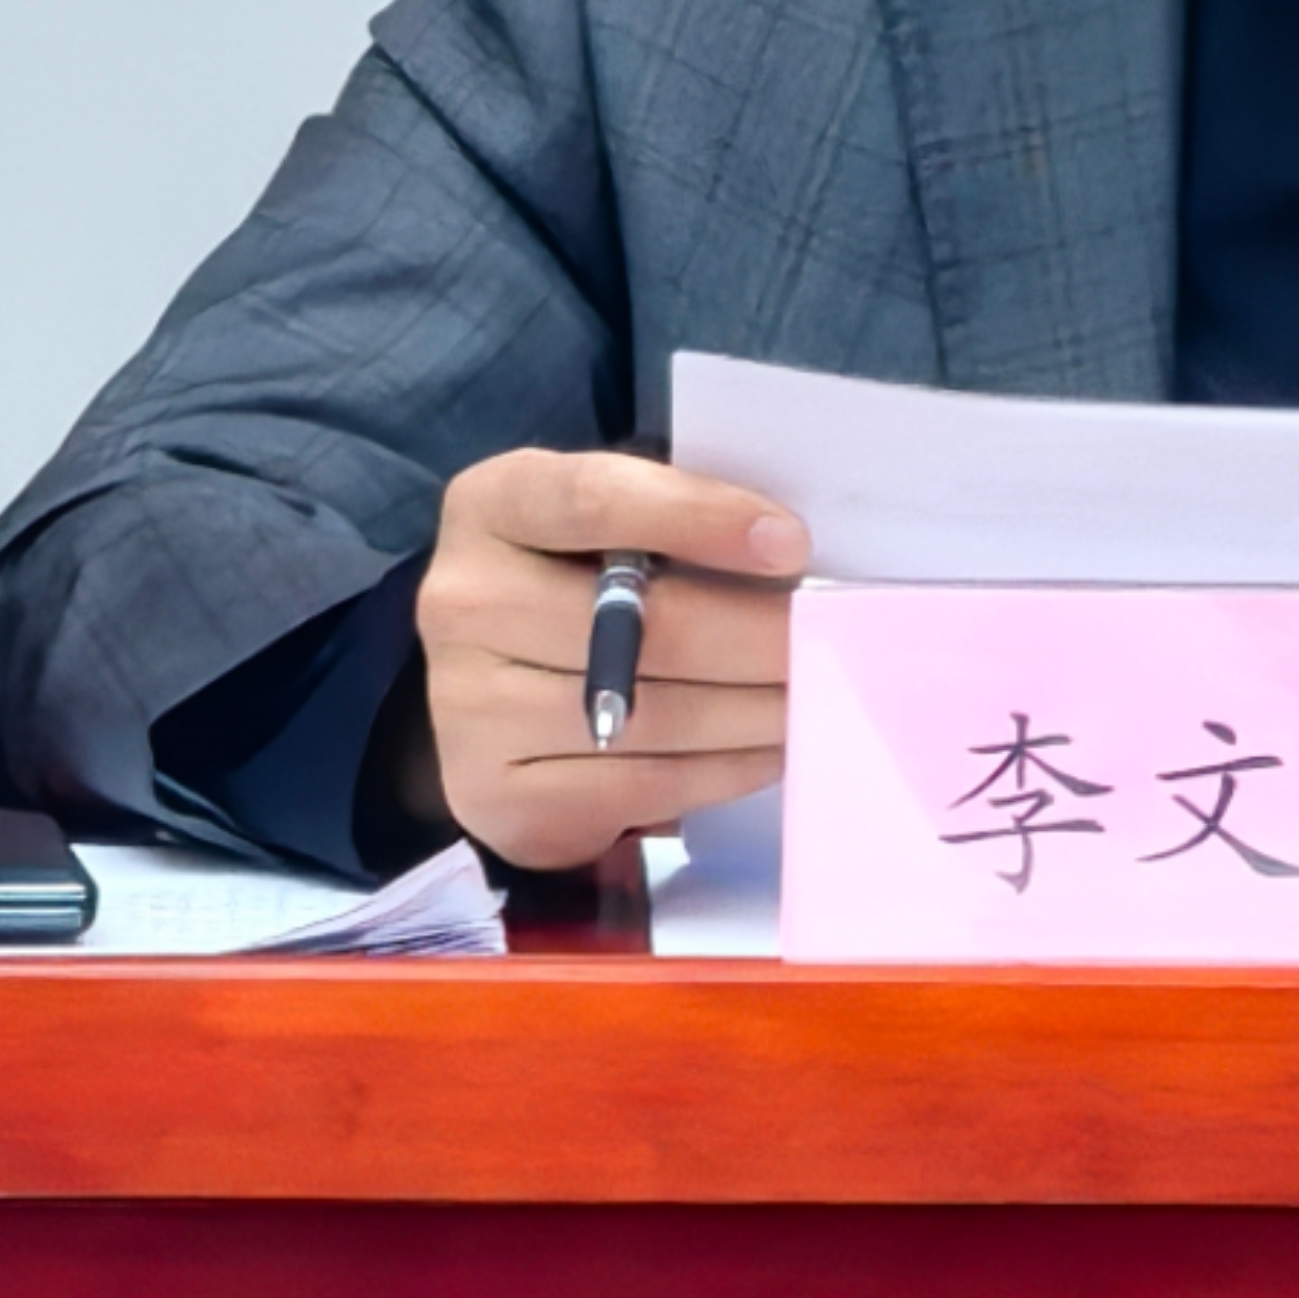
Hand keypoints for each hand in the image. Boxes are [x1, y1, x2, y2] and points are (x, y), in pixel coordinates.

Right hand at [403, 448, 808, 869]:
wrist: (489, 686)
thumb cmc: (580, 579)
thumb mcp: (607, 520)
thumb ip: (677, 519)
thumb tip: (794, 558)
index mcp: (493, 504)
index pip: (597, 499)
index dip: (699, 517)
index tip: (791, 544)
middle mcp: (462, 602)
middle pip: (644, 624)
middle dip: (762, 635)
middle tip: (836, 640)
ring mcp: (468, 709)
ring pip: (653, 716)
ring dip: (756, 710)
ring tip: (819, 694)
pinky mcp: (495, 797)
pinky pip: (638, 787)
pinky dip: (722, 769)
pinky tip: (770, 747)